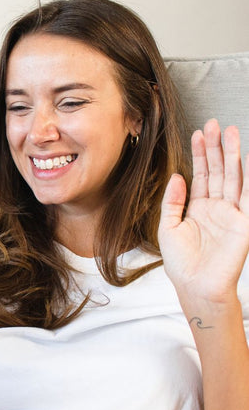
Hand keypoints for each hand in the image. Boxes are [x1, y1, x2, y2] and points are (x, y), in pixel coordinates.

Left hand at [159, 119, 248, 310]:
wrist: (194, 286)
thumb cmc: (180, 262)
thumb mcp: (168, 227)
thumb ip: (173, 201)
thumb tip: (177, 175)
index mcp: (199, 208)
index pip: (202, 175)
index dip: (200, 154)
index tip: (197, 133)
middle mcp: (217, 207)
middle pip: (218, 171)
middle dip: (216, 147)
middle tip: (214, 124)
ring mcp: (233, 214)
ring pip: (234, 178)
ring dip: (232, 155)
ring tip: (230, 132)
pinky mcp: (245, 223)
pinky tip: (247, 159)